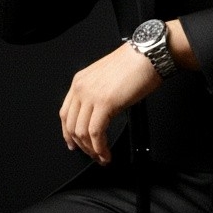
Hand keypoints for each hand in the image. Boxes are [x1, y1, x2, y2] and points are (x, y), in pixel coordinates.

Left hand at [59, 41, 162, 164]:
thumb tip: (99, 116)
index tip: (73, 144)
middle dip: (81, 146)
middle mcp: (81, 87)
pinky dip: (100, 148)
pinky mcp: (104, 103)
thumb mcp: (106, 78)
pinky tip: (106, 153)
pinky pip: (95, 133)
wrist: (147, 55)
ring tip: (101, 157)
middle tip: (92, 155)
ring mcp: (91, 95)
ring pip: (82, 132)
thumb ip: (97, 94)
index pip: (65, 113)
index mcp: (80, 81)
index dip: (68, 133)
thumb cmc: (134, 64)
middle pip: (71, 125)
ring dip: (92, 150)